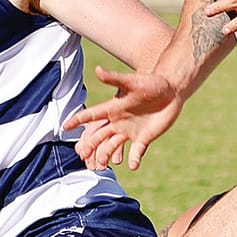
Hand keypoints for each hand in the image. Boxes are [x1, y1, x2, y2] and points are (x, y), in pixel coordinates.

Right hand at [62, 65, 182, 170]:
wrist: (171, 92)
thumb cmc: (152, 83)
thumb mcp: (132, 82)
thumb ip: (114, 79)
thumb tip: (97, 70)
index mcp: (113, 108)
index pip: (92, 115)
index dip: (78, 120)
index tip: (65, 126)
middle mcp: (118, 121)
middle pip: (99, 135)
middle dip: (90, 145)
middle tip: (83, 155)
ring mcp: (130, 131)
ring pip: (112, 146)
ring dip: (105, 155)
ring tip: (101, 165)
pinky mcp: (143, 138)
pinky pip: (136, 152)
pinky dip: (133, 159)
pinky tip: (132, 166)